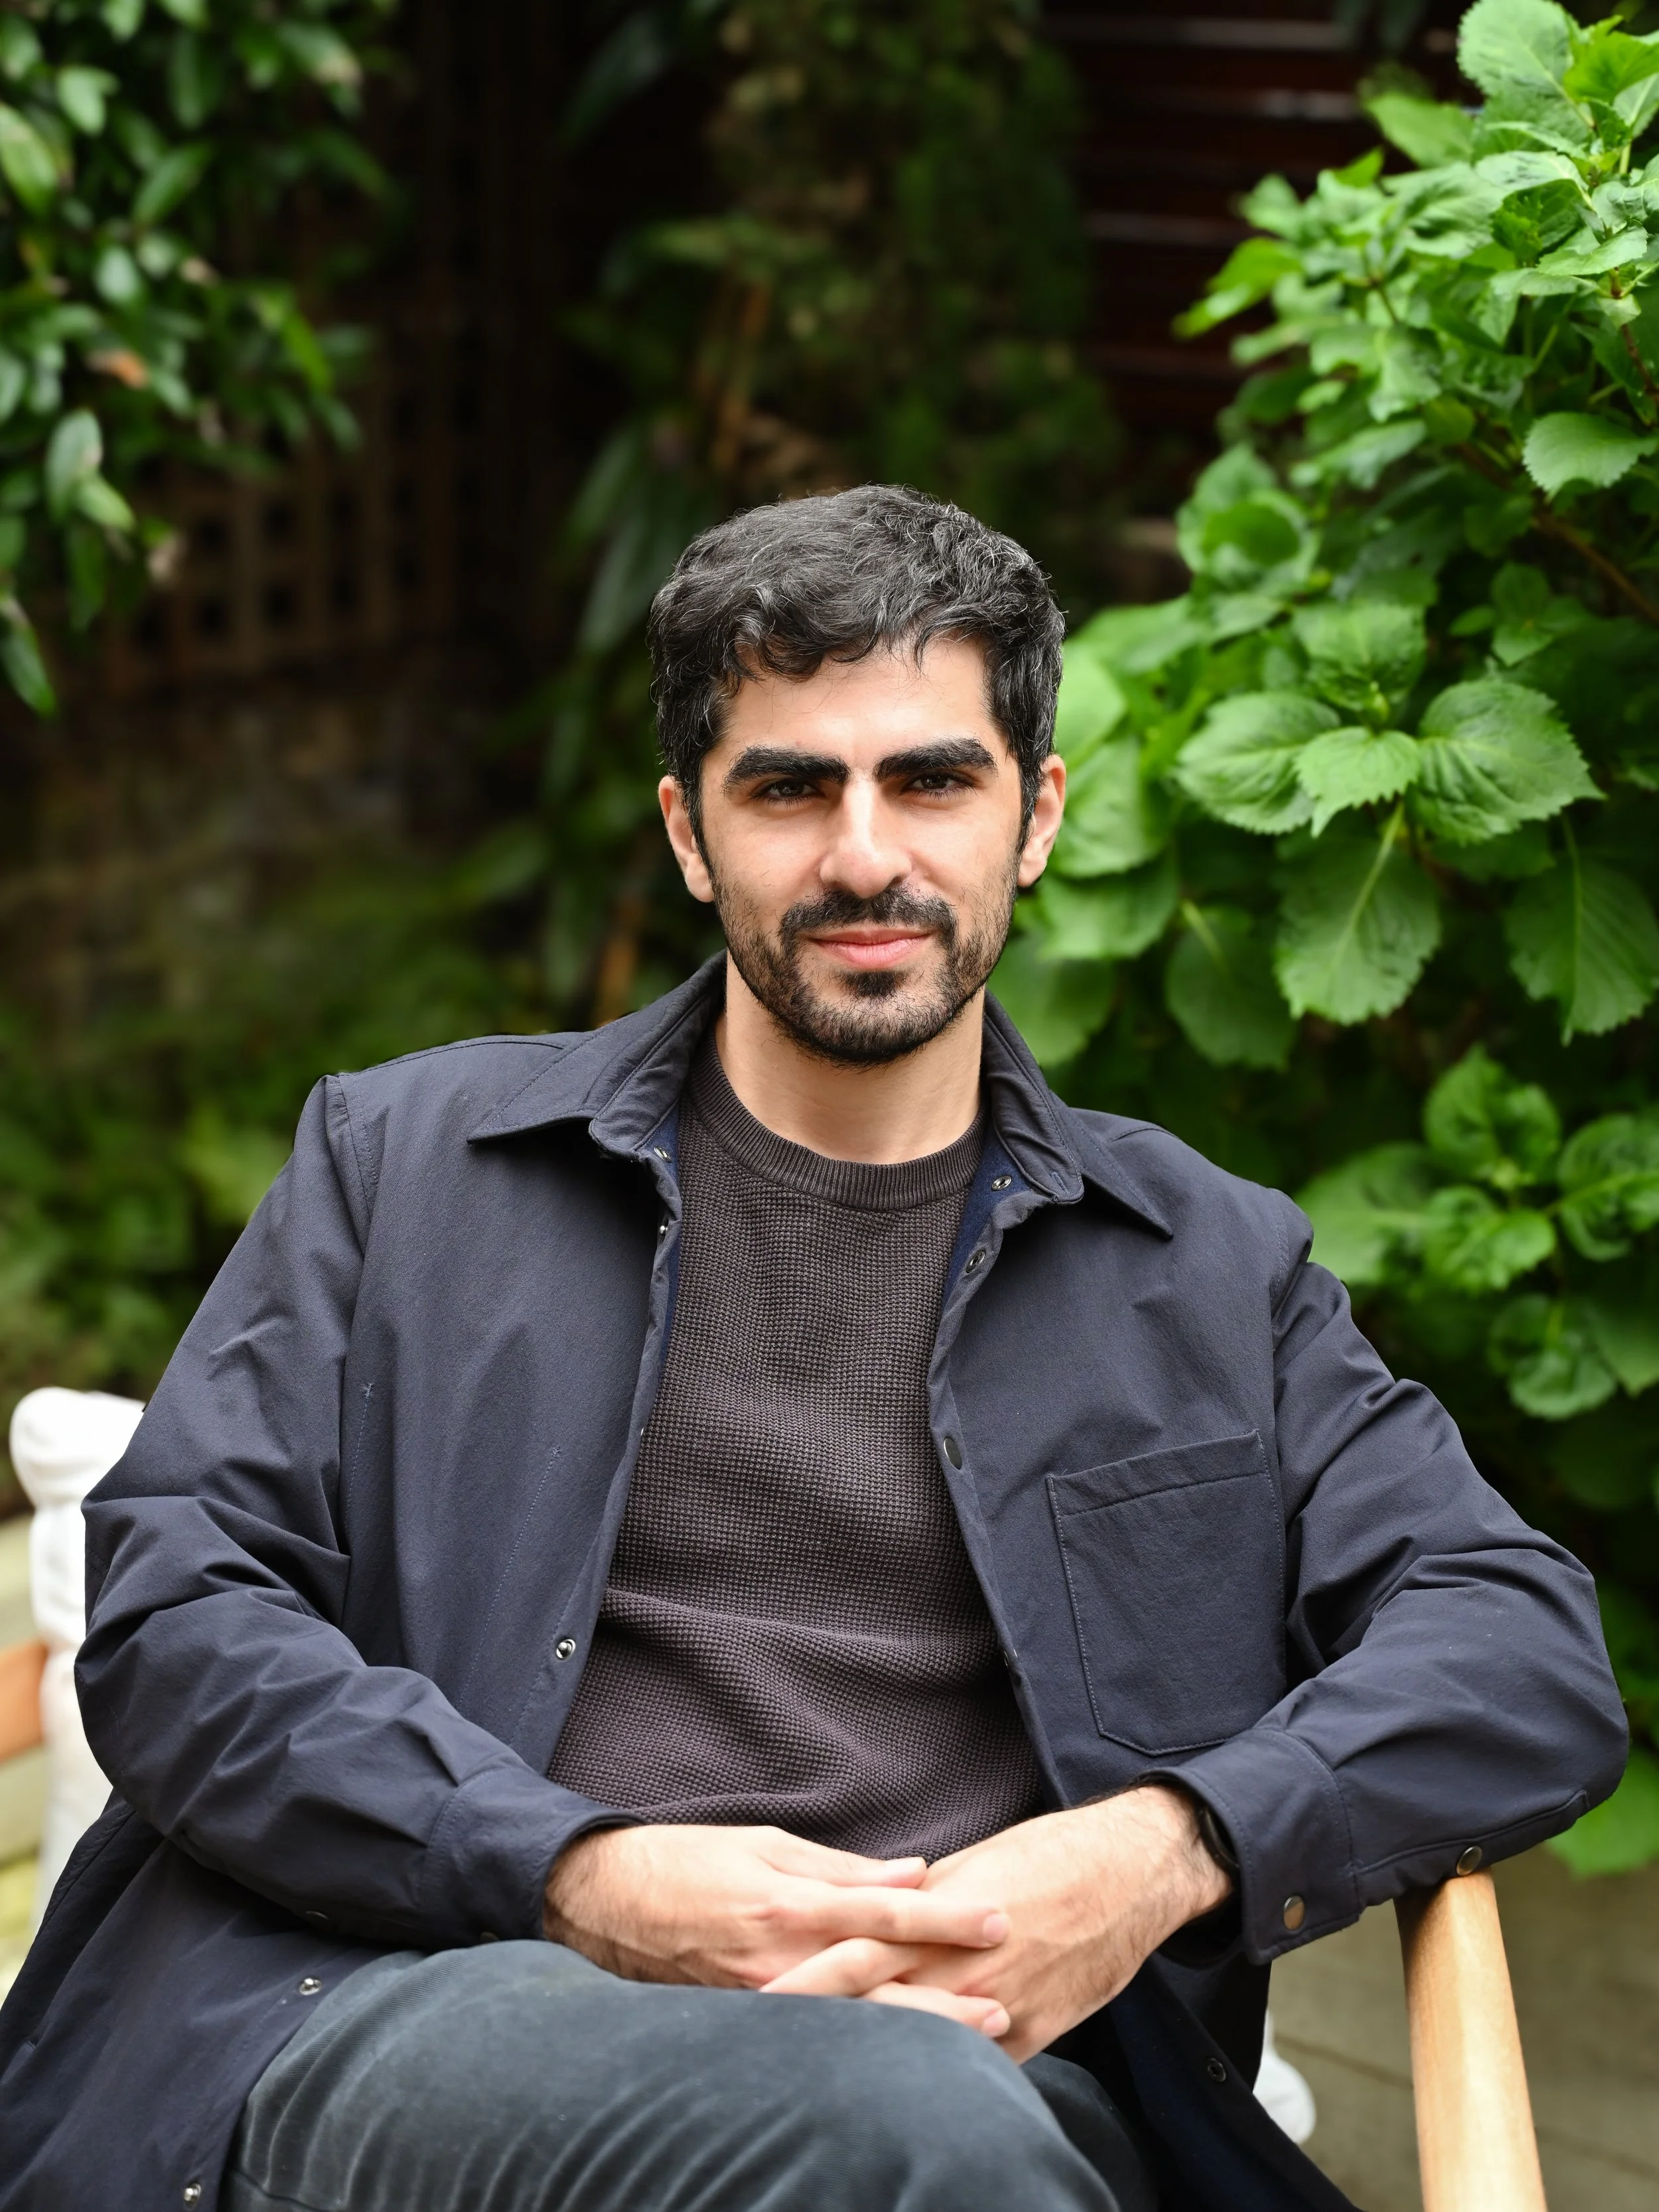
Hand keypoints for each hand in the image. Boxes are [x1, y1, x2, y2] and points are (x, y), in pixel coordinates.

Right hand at [544, 1823, 1011, 2033]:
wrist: (603, 1903)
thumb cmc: (688, 1860)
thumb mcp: (767, 1842)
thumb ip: (844, 1866)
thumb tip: (915, 1872)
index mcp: (788, 1902)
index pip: (885, 1914)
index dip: (946, 1919)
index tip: (998, 1921)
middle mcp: (780, 1960)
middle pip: (880, 1986)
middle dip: (945, 1998)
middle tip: (1004, 2002)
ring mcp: (761, 2004)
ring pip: (852, 2026)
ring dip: (915, 2033)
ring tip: (974, 2039)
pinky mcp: (743, 2028)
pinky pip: (814, 2041)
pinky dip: (863, 2050)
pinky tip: (902, 2060)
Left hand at [761, 1786, 1230, 2061]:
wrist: (1129, 1875)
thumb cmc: (1047, 1855)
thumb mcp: (973, 1864)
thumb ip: (917, 1898)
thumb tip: (871, 1908)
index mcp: (936, 1920)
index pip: (852, 1956)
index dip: (803, 1978)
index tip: (757, 1990)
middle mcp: (960, 1972)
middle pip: (876, 2009)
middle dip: (822, 2025)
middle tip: (763, 2046)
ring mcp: (997, 2011)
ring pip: (920, 2046)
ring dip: (872, 2057)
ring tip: (816, 2076)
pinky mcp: (1031, 2036)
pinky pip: (972, 2068)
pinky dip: (935, 2075)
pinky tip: (901, 2089)